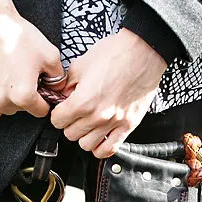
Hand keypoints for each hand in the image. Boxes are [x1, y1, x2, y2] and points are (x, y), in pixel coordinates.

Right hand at [0, 5, 63, 121]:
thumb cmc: (17, 34)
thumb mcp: (49, 54)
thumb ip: (58, 78)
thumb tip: (57, 91)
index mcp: (24, 95)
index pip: (40, 111)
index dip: (44, 100)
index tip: (40, 89)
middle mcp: (3, 101)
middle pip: (21, 111)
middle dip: (25, 98)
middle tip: (23, 76)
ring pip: (4, 111)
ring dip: (9, 101)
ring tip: (9, 79)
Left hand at [50, 29, 166, 157]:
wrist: (144, 51)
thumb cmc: (116, 53)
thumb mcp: (82, 64)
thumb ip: (67, 85)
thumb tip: (61, 97)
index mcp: (83, 101)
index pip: (57, 121)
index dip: (57, 114)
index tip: (62, 110)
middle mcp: (97, 116)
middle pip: (70, 134)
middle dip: (70, 124)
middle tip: (75, 114)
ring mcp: (113, 123)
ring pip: (86, 145)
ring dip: (84, 136)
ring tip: (88, 125)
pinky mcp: (128, 126)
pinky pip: (109, 150)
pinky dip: (101, 148)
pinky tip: (100, 137)